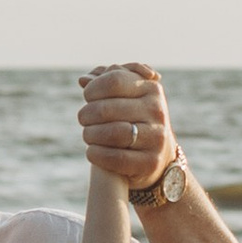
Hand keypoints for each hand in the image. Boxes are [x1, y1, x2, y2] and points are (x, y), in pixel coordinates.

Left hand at [80, 62, 174, 192]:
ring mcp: (157, 138)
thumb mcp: (125, 94)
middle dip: (87, 114)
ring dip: (90, 134)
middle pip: (107, 109)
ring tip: (88, 134)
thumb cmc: (132, 117)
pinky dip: (96, 154)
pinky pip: (116, 158)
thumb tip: (84, 80)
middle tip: (83, 118)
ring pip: (112, 134)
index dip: (93, 88)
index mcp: (152, 89)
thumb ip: (105, 80)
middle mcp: (158, 111)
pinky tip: (91, 151)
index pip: (114, 81)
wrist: (155, 153)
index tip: (88, 96)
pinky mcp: (151, 162)